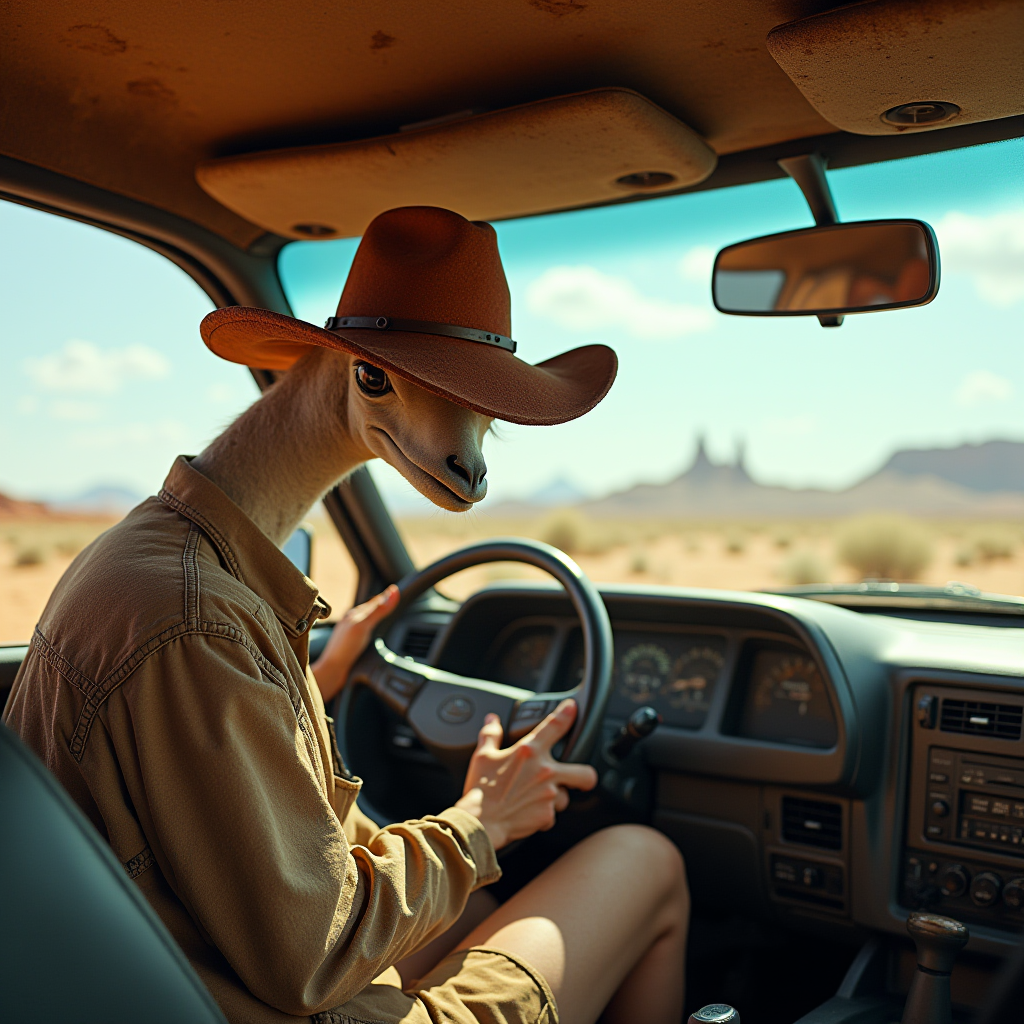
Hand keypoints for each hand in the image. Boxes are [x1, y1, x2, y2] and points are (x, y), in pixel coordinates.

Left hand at [310, 585, 398, 701]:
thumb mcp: (363, 626)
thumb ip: (378, 611)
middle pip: (371, 609)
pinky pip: (365, 631)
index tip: (396, 589)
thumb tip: (392, 593)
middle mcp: (352, 622)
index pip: (375, 601)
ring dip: (376, 616)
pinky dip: (372, 628)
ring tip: (384, 613)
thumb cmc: (344, 648)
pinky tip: (373, 633)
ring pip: (367, 620)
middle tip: (392, 598)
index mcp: (355, 614)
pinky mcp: (352, 645)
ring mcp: (351, 633)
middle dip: (381, 604)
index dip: (386, 596)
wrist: (332, 670)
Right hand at [454, 699, 597, 849]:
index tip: (573, 708)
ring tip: (537, 798)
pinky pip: (551, 815)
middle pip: (585, 773)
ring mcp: (549, 795)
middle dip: (585, 777)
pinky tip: (528, 813)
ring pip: (566, 797)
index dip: (567, 713)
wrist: (480, 823)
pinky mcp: (546, 815)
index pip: (555, 725)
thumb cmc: (481, 789)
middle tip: (578, 779)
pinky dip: (542, 816)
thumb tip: (492, 720)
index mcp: (529, 751)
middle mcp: (545, 771)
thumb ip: (491, 734)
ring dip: (556, 798)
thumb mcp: (483, 756)